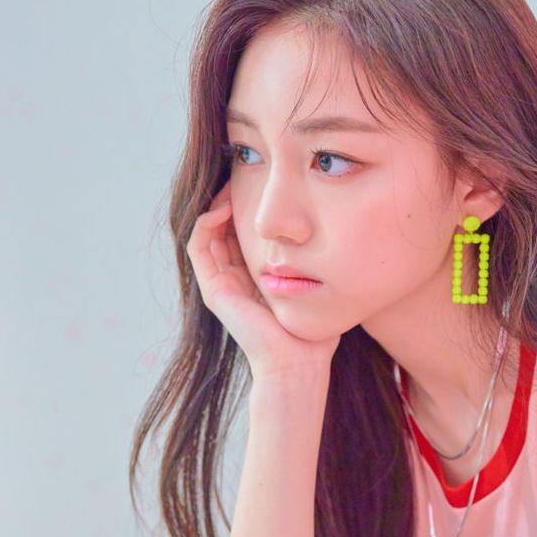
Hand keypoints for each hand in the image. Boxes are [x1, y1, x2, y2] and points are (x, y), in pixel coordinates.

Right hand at [186, 179, 341, 379]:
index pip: (242, 231)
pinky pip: (199, 246)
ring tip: (232, 183)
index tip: (263, 182)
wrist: (299, 363)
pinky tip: (225, 206)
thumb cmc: (314, 332)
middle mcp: (234, 278)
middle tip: (243, 173)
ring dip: (216, 204)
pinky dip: (207, 222)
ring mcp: (220, 284)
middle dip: (231, 198)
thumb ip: (318, 263)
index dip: (247, 204)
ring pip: (207, 231)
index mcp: (254, 277)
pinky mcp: (213, 290)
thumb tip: (337, 233)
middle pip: (223, 227)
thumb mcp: (317, 285)